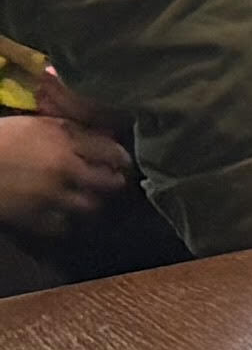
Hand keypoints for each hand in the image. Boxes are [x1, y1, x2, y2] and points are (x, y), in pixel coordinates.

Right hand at [0, 111, 129, 240]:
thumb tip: (102, 130)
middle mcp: (66, 166)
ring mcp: (51, 194)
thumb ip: (69, 126)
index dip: (121, 159)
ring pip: (90, 207)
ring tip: (86, 201)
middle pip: (110, 183)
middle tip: (110, 185)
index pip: (113, 151)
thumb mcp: (35, 123)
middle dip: (112, 184)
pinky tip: (61, 216)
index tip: (121, 163)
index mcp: (65, 137)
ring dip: (91, 205)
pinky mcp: (33, 217)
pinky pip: (63, 226)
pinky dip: (66, 222)